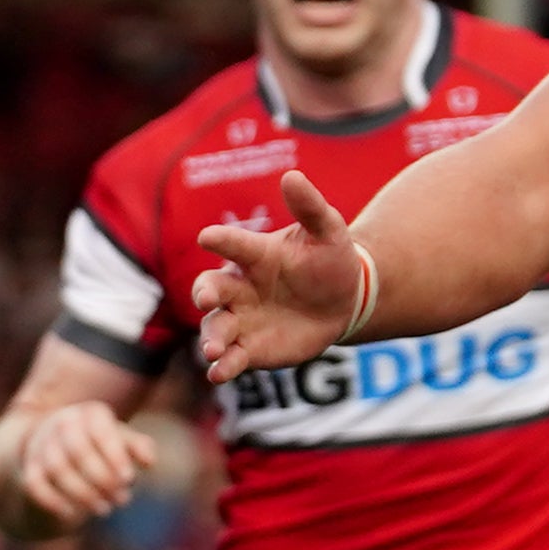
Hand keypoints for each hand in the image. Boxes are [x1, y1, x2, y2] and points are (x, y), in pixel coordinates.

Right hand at [7, 406, 156, 532]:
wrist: (56, 443)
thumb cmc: (99, 443)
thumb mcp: (120, 439)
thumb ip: (138, 447)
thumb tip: (149, 463)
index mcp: (90, 413)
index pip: (101, 433)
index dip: (115, 457)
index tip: (129, 480)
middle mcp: (63, 423)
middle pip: (79, 452)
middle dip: (102, 480)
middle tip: (121, 501)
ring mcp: (42, 444)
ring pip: (58, 469)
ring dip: (82, 493)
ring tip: (104, 510)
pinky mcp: (29, 466)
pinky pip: (35, 484)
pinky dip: (52, 501)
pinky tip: (71, 514)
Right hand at [190, 166, 369, 381]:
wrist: (343, 302)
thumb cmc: (330, 260)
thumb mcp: (328, 230)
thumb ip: (310, 206)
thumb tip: (292, 176)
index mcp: (255, 256)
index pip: (233, 245)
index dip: (220, 240)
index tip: (207, 237)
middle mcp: (240, 288)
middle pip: (211, 289)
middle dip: (205, 294)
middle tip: (207, 299)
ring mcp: (242, 319)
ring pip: (216, 328)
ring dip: (211, 338)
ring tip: (214, 349)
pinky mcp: (250, 349)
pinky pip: (231, 359)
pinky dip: (221, 367)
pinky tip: (218, 373)